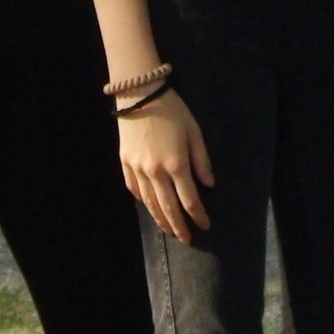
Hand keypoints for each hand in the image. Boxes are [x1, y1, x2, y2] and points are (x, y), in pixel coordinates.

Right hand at [117, 88, 214, 242]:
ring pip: (150, 202)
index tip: (205, 225)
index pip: (190, 199)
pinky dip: (143, 201)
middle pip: (169, 207)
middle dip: (179, 226)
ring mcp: (138, 169)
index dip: (198, 215)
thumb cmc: (172, 110)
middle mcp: (156, 172)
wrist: (140, 94)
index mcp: (176, 164)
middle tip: (186, 239)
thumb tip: (209, 184)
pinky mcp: (125, 163)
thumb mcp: (194, 131)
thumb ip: (202, 160)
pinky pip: (134, 189)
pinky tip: (149, 206)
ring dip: (160, 219)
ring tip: (169, 231)